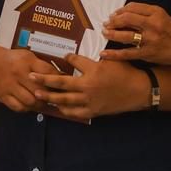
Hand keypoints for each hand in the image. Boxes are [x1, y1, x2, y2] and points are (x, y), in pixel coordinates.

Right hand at [0, 46, 59, 113]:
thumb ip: (42, 66)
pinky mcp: (3, 95)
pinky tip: (31, 105)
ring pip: (31, 101)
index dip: (58, 81)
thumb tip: (62, 76)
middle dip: (50, 96)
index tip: (64, 86)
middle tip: (56, 99)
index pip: (48, 73)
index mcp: (27, 62)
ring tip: (44, 103)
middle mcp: (18, 74)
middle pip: (41, 90)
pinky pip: (19, 107)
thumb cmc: (13, 60)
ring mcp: (10, 86)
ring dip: (40, 104)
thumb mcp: (28, 56)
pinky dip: (27, 108)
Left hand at [30, 54, 149, 120]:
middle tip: (30, 78)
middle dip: (44, 82)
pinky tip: (57, 107)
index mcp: (91, 73)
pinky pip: (75, 113)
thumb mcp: (108, 61)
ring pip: (65, 101)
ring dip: (50, 97)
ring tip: (37, 95)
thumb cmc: (125, 72)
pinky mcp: (93, 112)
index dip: (65, 60)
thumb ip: (87, 60)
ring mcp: (89, 102)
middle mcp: (87, 88)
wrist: (139, 91)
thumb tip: (69, 57)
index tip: (57, 58)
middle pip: (61, 85)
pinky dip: (65, 110)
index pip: (72, 64)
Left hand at [101, 2, 170, 65]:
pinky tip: (104, 53)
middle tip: (107, 23)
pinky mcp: (148, 53)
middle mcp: (153, 25)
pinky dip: (114, 54)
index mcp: (156, 13)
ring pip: (125, 36)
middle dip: (113, 21)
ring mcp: (150, 40)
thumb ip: (144, 13)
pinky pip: (127, 53)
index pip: (132, 8)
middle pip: (127, 19)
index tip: (114, 14)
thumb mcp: (162, 16)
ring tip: (105, 33)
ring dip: (111, 34)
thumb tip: (123, 13)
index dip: (120, 10)